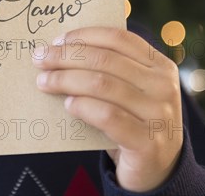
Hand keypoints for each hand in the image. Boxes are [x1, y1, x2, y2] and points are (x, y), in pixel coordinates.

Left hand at [33, 27, 183, 191]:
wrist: (158, 169)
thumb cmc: (135, 121)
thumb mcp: (132, 90)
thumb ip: (110, 70)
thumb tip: (62, 50)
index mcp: (161, 66)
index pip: (119, 39)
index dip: (84, 36)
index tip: (57, 40)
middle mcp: (164, 87)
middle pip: (105, 60)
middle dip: (67, 57)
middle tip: (39, 58)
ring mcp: (158, 115)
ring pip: (102, 85)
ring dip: (66, 80)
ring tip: (45, 82)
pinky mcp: (147, 142)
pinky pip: (107, 116)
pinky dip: (83, 106)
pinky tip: (67, 105)